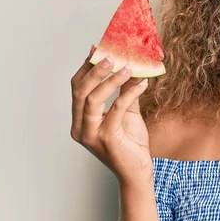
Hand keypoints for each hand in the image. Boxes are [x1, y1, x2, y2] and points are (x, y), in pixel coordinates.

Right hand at [70, 45, 152, 185]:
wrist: (138, 171)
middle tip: (111, 55)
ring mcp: (90, 135)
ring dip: (110, 80)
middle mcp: (80, 127)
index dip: (86, 67)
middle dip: (94, 70)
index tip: (97, 49)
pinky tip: (142, 83)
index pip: (77, 88)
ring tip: (127, 66)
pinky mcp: (106, 139)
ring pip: (92, 100)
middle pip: (80, 91)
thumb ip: (125, 92)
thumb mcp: (128, 113)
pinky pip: (115, 110)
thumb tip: (130, 67)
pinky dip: (129, 94)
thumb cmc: (131, 144)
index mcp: (81, 120)